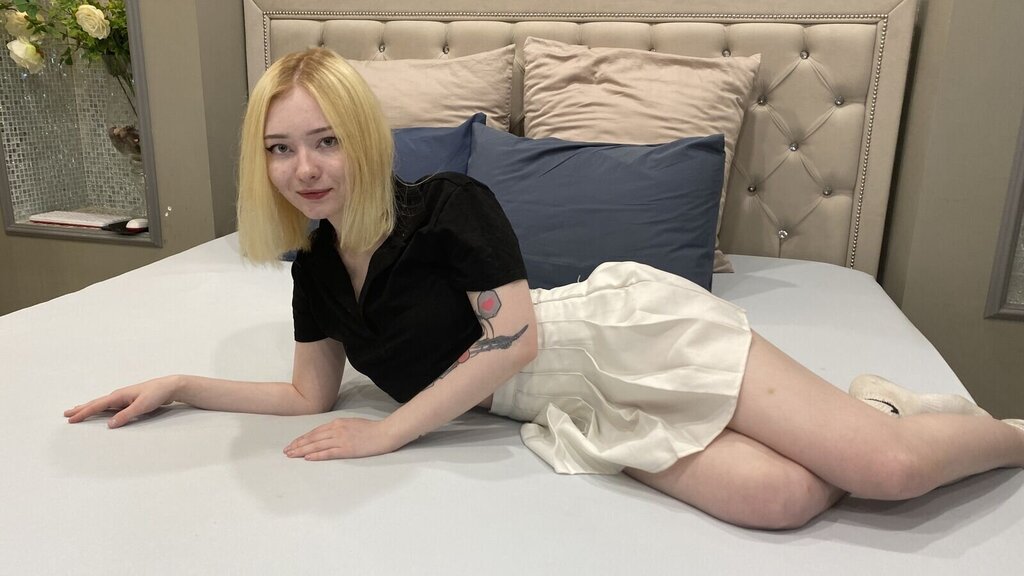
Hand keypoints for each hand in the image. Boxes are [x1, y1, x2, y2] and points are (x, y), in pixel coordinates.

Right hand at [64, 376, 178, 427]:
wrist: (170, 386)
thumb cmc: (157, 394)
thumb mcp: (141, 406)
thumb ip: (126, 415)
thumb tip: (109, 425)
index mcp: (119, 396)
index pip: (97, 406)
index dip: (83, 413)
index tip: (70, 419)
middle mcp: (118, 396)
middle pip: (96, 403)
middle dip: (81, 409)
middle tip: (66, 414)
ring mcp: (123, 398)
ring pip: (102, 404)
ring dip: (89, 408)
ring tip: (77, 411)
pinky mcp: (129, 401)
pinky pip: (110, 406)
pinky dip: (101, 408)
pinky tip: (100, 411)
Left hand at [284, 417, 401, 460]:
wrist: (384, 433)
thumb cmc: (370, 429)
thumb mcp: (351, 423)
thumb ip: (338, 428)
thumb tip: (326, 435)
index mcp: (337, 423)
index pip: (315, 431)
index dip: (302, 438)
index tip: (293, 443)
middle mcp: (336, 430)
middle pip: (312, 438)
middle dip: (298, 444)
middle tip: (286, 451)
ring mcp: (341, 439)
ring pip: (317, 445)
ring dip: (302, 450)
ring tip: (292, 455)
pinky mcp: (347, 449)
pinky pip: (328, 453)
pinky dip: (316, 455)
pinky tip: (307, 458)